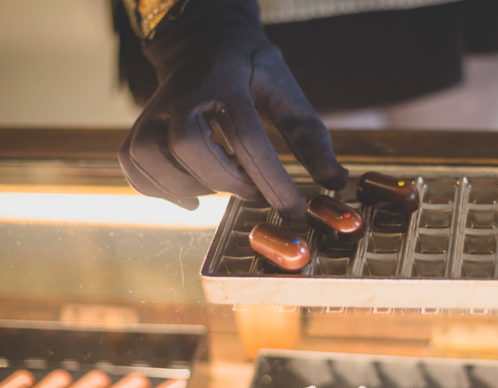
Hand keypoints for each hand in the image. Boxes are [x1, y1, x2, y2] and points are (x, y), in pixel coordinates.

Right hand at [118, 0, 347, 219]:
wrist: (201, 43)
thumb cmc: (249, 70)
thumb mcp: (285, 91)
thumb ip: (311, 137)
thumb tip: (336, 183)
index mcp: (225, 81)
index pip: (247, 138)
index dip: (273, 181)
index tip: (295, 211)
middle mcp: (181, 94)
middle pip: (191, 149)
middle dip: (229, 182)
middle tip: (257, 192)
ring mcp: (152, 111)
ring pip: (156, 161)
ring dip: (196, 187)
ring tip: (227, 183)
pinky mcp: (137, 129)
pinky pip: (137, 171)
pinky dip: (164, 191)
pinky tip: (194, 192)